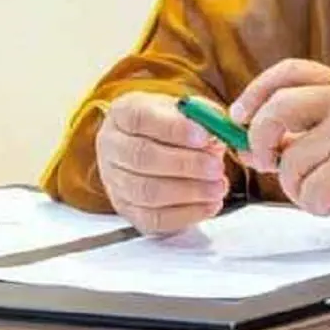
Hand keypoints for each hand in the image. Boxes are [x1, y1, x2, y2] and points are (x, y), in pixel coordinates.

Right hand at [95, 91, 231, 235]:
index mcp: (122, 114)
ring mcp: (114, 181)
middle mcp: (111, 147)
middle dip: (185, 164)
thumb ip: (202, 118)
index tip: (205, 136)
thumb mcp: (185, 110)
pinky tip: (209, 205)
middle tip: (216, 167)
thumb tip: (217, 136)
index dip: (174, 129)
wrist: (151, 147)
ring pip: (146, 191)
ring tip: (218, 187)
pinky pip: (153, 218)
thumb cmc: (169, 126)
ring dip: (188, 191)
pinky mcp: (126, 210)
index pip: (140, 118)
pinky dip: (186, 214)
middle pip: (141, 157)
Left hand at [229, 60, 329, 229]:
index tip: (239, 116)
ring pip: (289, 161)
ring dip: (296, 187)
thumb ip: (302, 130)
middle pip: (275, 109)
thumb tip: (248, 144)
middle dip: (260, 141)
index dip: (255, 92)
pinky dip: (314, 205)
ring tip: (321, 190)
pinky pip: (307, 190)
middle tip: (269, 161)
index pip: (288, 71)